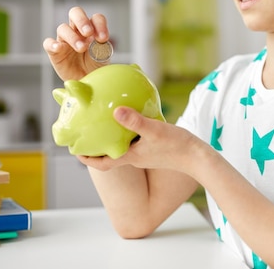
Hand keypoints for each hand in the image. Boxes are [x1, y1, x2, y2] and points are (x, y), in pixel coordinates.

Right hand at [43, 6, 110, 80]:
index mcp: (92, 29)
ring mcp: (64, 40)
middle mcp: (77, 30)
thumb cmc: (95, 67)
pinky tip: (59, 48)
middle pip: (75, 13)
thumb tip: (98, 42)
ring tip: (81, 48)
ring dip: (73, 37)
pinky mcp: (54, 51)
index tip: (103, 38)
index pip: (95, 18)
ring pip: (63, 28)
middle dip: (82, 20)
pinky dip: (52, 44)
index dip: (100, 25)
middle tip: (88, 32)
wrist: (86, 82)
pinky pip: (48, 43)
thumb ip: (102, 48)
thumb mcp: (103, 58)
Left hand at [78, 106, 201, 173]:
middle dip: (96, 145)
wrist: (198, 157)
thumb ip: (135, 121)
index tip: (74, 150)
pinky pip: (136, 139)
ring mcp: (145, 152)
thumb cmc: (177, 146)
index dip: (86, 159)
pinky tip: (134, 114)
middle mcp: (135, 156)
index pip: (102, 163)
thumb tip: (115, 110)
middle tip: (86, 131)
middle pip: (109, 154)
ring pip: (122, 146)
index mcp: (130, 156)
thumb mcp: (155, 130)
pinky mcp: (154, 147)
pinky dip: (130, 129)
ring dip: (112, 136)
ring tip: (104, 120)